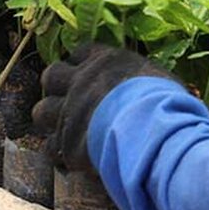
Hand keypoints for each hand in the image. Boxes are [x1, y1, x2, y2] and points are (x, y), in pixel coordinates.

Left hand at [31, 44, 175, 171]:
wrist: (150, 132)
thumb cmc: (166, 103)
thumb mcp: (159, 80)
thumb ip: (141, 80)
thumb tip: (149, 88)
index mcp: (104, 62)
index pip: (80, 52)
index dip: (81, 64)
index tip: (86, 74)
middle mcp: (80, 82)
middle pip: (50, 76)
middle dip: (56, 88)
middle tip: (69, 101)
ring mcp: (69, 112)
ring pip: (41, 112)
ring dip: (51, 120)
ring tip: (67, 130)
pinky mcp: (67, 143)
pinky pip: (51, 147)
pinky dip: (60, 152)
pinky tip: (73, 157)